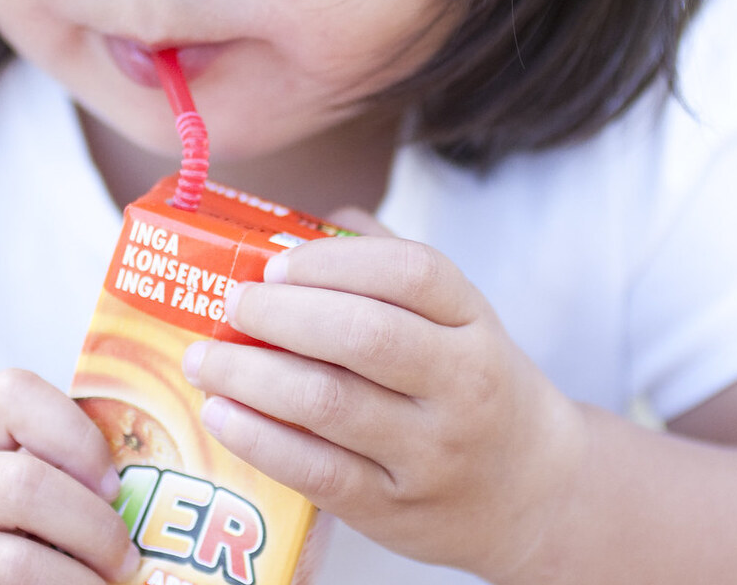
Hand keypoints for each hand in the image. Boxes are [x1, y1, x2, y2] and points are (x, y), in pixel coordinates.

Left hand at [181, 211, 585, 579]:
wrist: (532, 491)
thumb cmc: (472, 381)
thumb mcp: (460, 316)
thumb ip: (387, 264)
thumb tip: (301, 226)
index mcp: (473, 322)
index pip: (411, 273)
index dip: (335, 261)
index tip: (276, 261)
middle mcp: (462, 384)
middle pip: (364, 335)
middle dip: (281, 313)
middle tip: (230, 301)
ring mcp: (431, 452)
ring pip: (329, 403)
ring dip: (251, 375)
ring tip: (204, 358)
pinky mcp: (395, 509)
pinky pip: (317, 472)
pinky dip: (259, 439)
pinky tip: (221, 413)